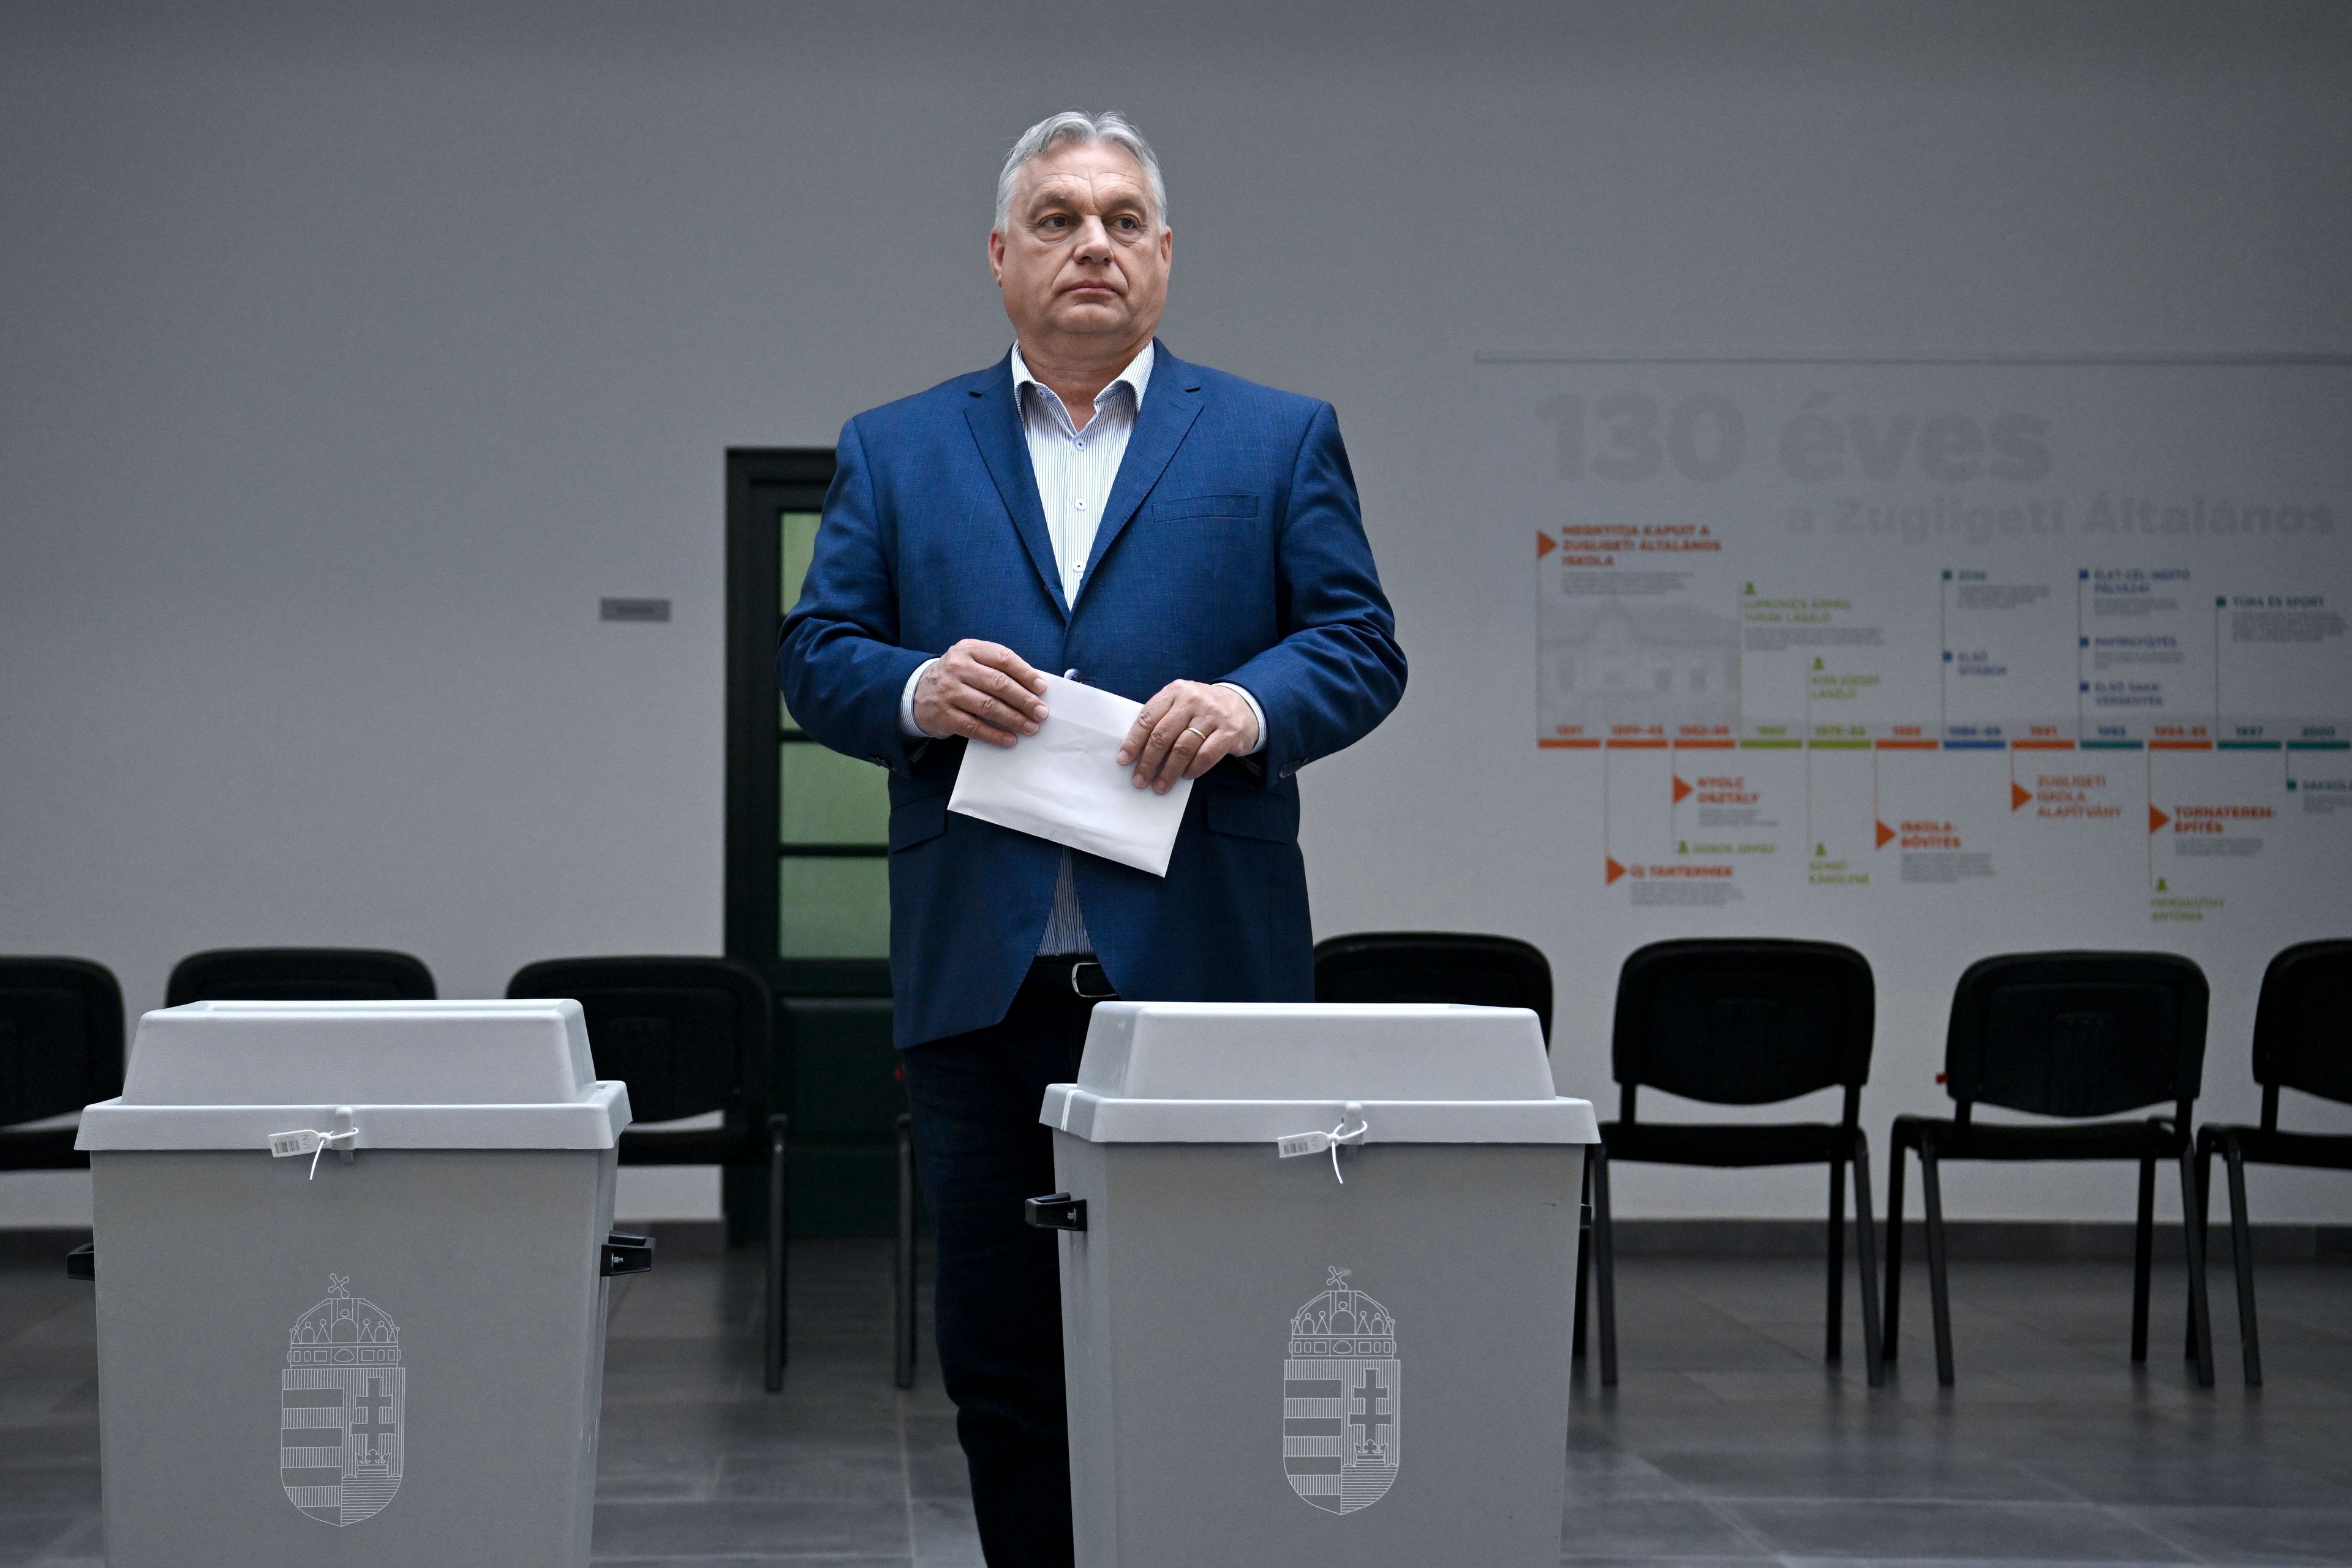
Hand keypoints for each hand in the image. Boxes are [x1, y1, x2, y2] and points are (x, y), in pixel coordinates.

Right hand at [913, 640, 1048, 747]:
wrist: (917, 692)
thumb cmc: (956, 677)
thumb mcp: (971, 660)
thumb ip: (997, 667)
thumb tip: (1033, 686)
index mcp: (969, 650)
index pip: (1003, 658)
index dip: (1025, 673)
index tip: (1041, 687)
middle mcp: (957, 668)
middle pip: (998, 684)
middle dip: (1024, 700)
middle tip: (1041, 712)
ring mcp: (949, 692)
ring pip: (989, 707)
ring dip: (1014, 719)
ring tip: (1031, 727)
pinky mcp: (944, 715)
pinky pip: (975, 727)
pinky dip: (995, 735)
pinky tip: (1010, 739)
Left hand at [1117, 681, 1258, 792]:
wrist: (1244, 705)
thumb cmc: (1203, 709)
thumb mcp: (1182, 703)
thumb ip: (1163, 719)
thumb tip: (1138, 751)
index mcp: (1175, 691)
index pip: (1147, 717)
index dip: (1133, 741)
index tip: (1124, 760)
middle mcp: (1193, 700)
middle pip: (1163, 735)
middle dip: (1148, 762)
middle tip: (1140, 779)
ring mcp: (1213, 715)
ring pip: (1183, 748)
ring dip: (1169, 771)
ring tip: (1160, 785)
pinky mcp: (1229, 732)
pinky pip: (1205, 756)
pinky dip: (1193, 769)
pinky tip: (1186, 776)